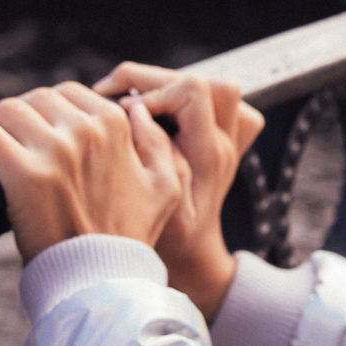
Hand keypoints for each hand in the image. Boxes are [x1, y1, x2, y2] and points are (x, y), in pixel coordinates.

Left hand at [0, 82, 190, 264]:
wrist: (101, 279)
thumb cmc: (130, 236)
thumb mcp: (165, 187)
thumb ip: (157, 142)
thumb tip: (138, 108)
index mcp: (115, 125)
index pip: (69, 93)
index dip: (49, 110)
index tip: (37, 129)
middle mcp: (85, 131)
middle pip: (36, 99)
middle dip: (22, 114)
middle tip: (11, 136)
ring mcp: (54, 150)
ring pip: (8, 110)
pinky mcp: (23, 174)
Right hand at [93, 62, 265, 320]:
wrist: (193, 264)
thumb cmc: (167, 241)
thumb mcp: (153, 201)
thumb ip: (147, 151)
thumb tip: (133, 109)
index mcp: (208, 155)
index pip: (193, 92)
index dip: (154, 93)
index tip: (123, 112)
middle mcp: (224, 144)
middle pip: (205, 81)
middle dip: (156, 81)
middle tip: (118, 98)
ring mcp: (227, 143)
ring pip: (213, 89)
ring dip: (170, 87)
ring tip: (133, 102)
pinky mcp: (221, 144)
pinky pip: (213, 105)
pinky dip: (182, 102)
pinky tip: (154, 116)